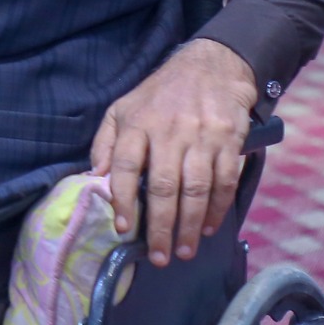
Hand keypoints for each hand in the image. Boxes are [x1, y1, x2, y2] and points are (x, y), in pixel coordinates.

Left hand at [91, 39, 257, 266]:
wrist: (211, 68)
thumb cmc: (160, 96)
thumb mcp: (122, 108)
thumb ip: (105, 142)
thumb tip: (94, 177)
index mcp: (136, 124)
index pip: (125, 165)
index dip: (123, 199)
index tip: (123, 228)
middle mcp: (168, 132)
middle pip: (162, 185)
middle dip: (161, 226)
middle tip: (159, 256)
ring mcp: (201, 138)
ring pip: (195, 189)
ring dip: (189, 225)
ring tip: (183, 251)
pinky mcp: (229, 142)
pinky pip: (223, 182)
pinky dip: (217, 209)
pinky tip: (207, 228)